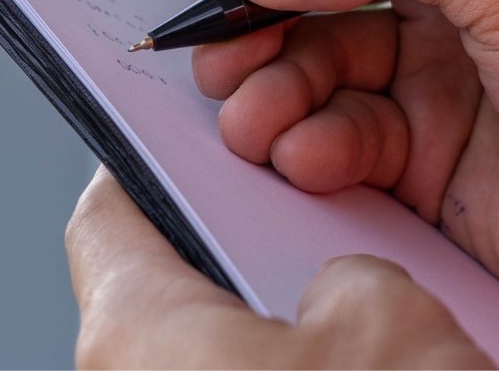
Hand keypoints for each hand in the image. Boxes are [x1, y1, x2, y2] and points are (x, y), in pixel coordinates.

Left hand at [66, 167, 494, 368]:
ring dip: (276, 352)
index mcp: (135, 332)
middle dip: (244, 272)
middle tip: (316, 246)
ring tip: (365, 340)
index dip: (150, 170)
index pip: (106, 220)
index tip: (183, 148)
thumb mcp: (392, 312)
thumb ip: (343, 270)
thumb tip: (338, 292)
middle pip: (165, 305)